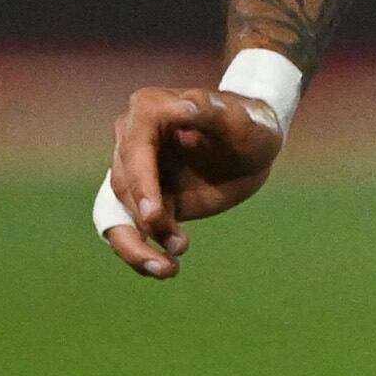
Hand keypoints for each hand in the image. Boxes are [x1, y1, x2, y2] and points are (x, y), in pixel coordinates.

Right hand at [97, 81, 284, 278]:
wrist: (254, 148)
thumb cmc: (249, 124)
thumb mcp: (238, 119)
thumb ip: (209, 111)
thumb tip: (181, 106)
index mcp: (148, 111)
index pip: (134, 151)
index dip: (141, 185)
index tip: (153, 216)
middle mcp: (131, 139)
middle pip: (123, 186)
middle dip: (145, 221)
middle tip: (179, 246)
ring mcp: (136, 172)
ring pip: (120, 214)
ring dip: (138, 247)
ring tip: (168, 269)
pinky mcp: (147, 200)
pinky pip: (131, 231)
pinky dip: (142, 254)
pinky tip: (165, 269)